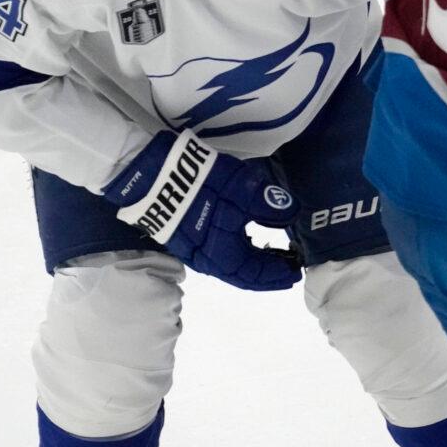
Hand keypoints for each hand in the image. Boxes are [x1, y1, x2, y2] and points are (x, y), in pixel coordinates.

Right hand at [103, 130, 300, 290]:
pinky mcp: (184, 237)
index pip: (256, 275)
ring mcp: (193, 250)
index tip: (297, 268)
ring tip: (273, 253)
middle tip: (289, 264)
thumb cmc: (199, 183)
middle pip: (243, 273)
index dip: (277, 274)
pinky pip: (219, 253)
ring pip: (230, 264)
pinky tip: (247, 239)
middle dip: (267, 271)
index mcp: (223, 256)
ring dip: (252, 261)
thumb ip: (269, 204)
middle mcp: (207, 261)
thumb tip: (291, 213)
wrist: (149, 172)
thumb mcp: (242, 189)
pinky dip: (238, 252)